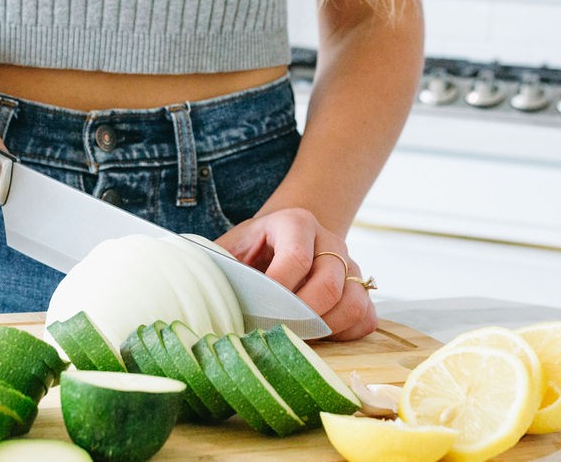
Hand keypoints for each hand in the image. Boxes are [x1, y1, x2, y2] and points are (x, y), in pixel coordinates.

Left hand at [215, 208, 376, 340]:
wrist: (283, 237)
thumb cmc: (251, 249)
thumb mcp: (230, 247)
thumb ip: (217, 265)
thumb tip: (194, 293)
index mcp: (295, 223)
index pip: (296, 258)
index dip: (279, 291)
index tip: (260, 314)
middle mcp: (329, 241)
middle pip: (329, 286)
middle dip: (301, 318)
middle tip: (276, 335)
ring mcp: (350, 265)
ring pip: (352, 304)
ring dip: (324, 329)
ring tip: (296, 336)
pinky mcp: (360, 289)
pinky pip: (365, 318)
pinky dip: (345, 334)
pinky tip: (319, 336)